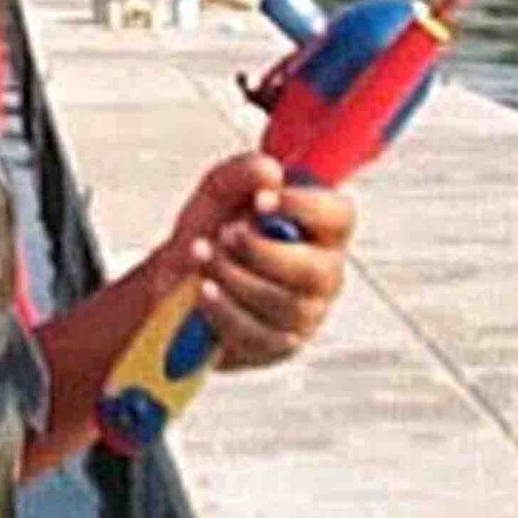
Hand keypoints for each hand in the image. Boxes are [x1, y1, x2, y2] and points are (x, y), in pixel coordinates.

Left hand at [154, 153, 354, 369]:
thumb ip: (243, 172)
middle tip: (224, 233)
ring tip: (201, 255)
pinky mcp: (280, 345)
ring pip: (285, 305)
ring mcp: (306, 313)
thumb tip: (270, 173)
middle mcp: (324, 272)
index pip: (338, 216)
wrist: (178, 280)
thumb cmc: (213, 229)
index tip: (260, 201)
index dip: (305, 207)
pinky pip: (260, 335)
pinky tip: (203, 290)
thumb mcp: (220, 191)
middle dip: (261, 252)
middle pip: (315, 270)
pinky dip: (225, 310)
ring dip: (234, 278)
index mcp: (322, 227)